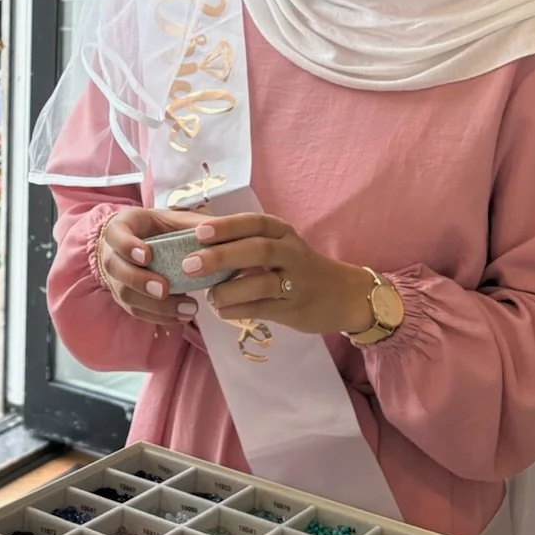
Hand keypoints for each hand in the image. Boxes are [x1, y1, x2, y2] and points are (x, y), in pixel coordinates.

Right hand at [95, 206, 193, 327]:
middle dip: (139, 281)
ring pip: (126, 295)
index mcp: (120, 228)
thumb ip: (194, 224)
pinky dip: (159, 316)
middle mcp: (111, 254)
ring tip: (188, 308)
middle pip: (116, 269)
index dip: (127, 246)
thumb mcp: (173, 220)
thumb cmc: (158, 229)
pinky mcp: (125, 298)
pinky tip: (182, 316)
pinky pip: (137, 311)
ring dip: (154, 305)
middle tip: (163, 289)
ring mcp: (115, 278)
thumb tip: (226, 230)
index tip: (147, 255)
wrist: (140, 243)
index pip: (115, 234)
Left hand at [157, 212, 375, 337]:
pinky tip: (221, 311)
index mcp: (283, 233)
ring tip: (209, 296)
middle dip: (221, 256)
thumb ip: (245, 243)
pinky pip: (262, 309)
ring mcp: (296, 282)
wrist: (345, 295)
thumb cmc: (299, 268)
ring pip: (261, 283)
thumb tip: (194, 244)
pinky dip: (238, 310)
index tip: (199, 233)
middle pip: (257, 250)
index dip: (227, 226)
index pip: (254, 223)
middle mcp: (291, 253)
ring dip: (229, 290)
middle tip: (189, 264)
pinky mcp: (295, 309)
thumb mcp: (280, 246)